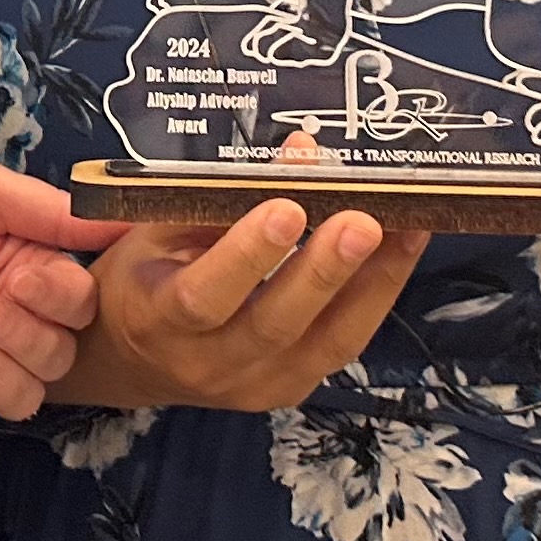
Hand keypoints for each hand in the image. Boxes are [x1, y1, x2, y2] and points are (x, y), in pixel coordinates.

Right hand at [53, 141, 423, 416]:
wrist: (132, 361)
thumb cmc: (141, 278)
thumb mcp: (155, 230)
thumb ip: (223, 197)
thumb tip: (302, 152)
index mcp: (158, 318)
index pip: (204, 295)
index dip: (248, 254)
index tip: (287, 207)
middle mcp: (207, 363)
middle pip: (276, 324)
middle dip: (326, 271)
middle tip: (365, 222)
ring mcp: (255, 386)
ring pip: (326, 342)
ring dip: (374, 283)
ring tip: (409, 229)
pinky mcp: (291, 389)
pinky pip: (342, 345)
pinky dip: (376, 297)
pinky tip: (401, 252)